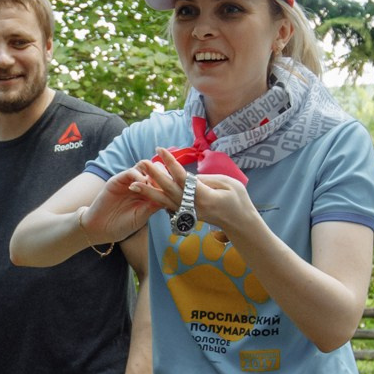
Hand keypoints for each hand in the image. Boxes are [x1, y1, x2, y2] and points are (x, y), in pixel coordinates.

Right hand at [79, 168, 165, 247]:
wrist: (101, 228)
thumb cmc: (122, 225)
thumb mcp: (142, 216)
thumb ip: (154, 205)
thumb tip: (170, 197)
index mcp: (149, 194)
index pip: (164, 182)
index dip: (171, 184)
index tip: (178, 189)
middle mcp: (141, 185)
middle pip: (157, 171)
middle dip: (164, 175)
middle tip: (167, 184)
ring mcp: (130, 181)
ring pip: (145, 167)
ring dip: (152, 172)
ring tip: (155, 183)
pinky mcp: (118, 179)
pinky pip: (131, 172)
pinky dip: (138, 175)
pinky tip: (142, 184)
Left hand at [138, 151, 259, 241]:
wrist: (240, 224)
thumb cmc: (239, 200)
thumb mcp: (228, 184)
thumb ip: (207, 179)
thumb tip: (188, 176)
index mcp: (205, 197)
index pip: (183, 177)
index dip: (171, 163)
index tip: (160, 150)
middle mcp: (194, 206)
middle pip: (170, 190)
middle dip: (154, 176)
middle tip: (141, 162)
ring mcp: (190, 213)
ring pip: (165, 201)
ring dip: (149, 191)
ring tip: (133, 184)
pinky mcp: (187, 215)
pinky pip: (169, 207)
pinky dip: (157, 200)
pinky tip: (146, 193)